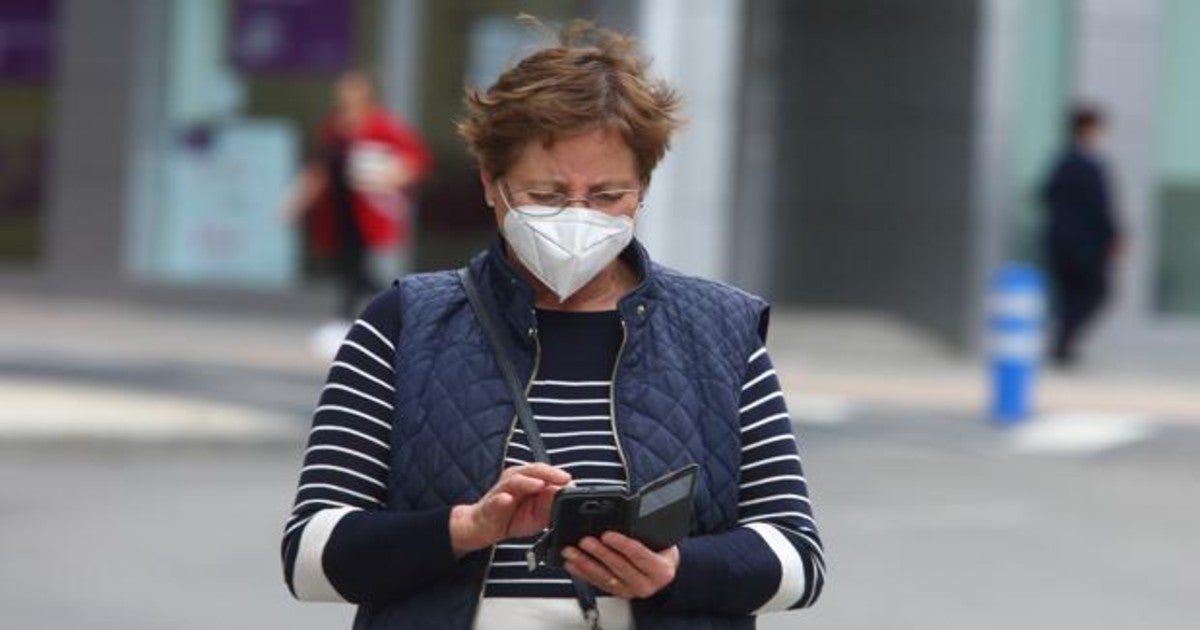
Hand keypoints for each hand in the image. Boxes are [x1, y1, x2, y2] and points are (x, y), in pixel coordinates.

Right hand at [449, 463, 570, 557]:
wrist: (483, 528)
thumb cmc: (512, 517)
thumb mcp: (538, 515)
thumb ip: (552, 504)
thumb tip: (568, 493)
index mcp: (528, 480)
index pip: (546, 471)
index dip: (560, 475)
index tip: (573, 482)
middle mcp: (515, 480)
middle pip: (533, 470)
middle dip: (549, 473)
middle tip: (564, 479)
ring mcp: (501, 492)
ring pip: (514, 481)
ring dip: (528, 482)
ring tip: (540, 485)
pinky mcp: (489, 506)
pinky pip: (495, 501)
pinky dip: (501, 500)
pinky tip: (507, 500)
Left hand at [562, 532, 679, 598]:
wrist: (663, 570)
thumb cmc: (661, 551)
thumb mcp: (662, 540)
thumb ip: (646, 532)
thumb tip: (625, 517)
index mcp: (661, 570)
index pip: (640, 555)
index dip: (622, 544)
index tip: (607, 535)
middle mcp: (646, 584)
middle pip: (619, 567)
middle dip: (600, 553)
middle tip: (585, 541)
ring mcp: (631, 591)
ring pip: (605, 577)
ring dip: (585, 563)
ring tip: (571, 552)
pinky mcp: (617, 593)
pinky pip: (597, 583)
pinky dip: (583, 573)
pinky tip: (572, 564)